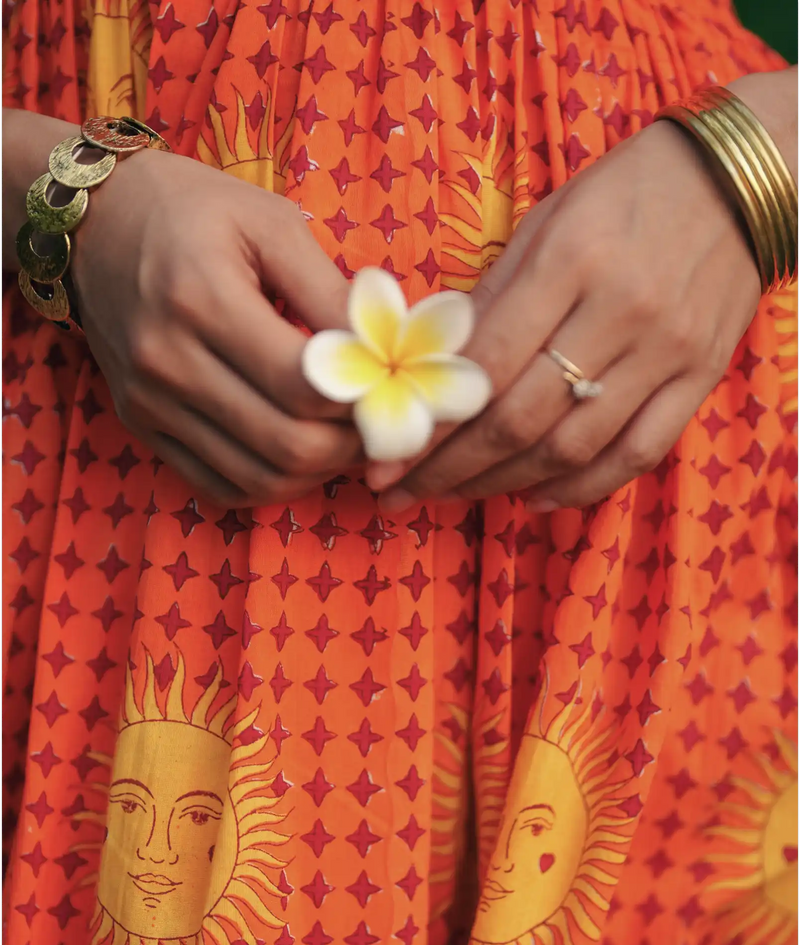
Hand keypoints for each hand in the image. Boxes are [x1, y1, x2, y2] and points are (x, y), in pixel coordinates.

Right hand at [71, 147, 361, 506]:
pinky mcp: (141, 425)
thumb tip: (389, 348)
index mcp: (201, 299)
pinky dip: (272, 483)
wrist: (93, 222)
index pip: (305, 386)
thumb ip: (330, 290)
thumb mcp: (269, 222)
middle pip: (287, 446)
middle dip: (350, 444)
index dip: (363, 397)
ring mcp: (149, 402)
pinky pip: (221, 486)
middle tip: (377, 419)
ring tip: (344, 437)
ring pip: (259, 479)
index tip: (389, 382)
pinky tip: (298, 452)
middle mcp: (168, 361)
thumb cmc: (192, 211)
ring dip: (318, 472)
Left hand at [371, 116, 761, 510]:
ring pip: (572, 447)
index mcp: (570, 260)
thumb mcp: (545, 222)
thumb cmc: (624, 193)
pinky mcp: (699, 377)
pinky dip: (582, 488)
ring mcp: (666, 351)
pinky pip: (637, 453)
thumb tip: (429, 370)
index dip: (427, 424)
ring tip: (455, 494)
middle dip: (449, 467)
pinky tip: (535, 498)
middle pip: (520, 419)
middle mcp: (619, 311)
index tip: (380, 458)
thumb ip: (491, 298)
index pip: (483, 367)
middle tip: (401, 490)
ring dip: (502, 483)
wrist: (737, 182)